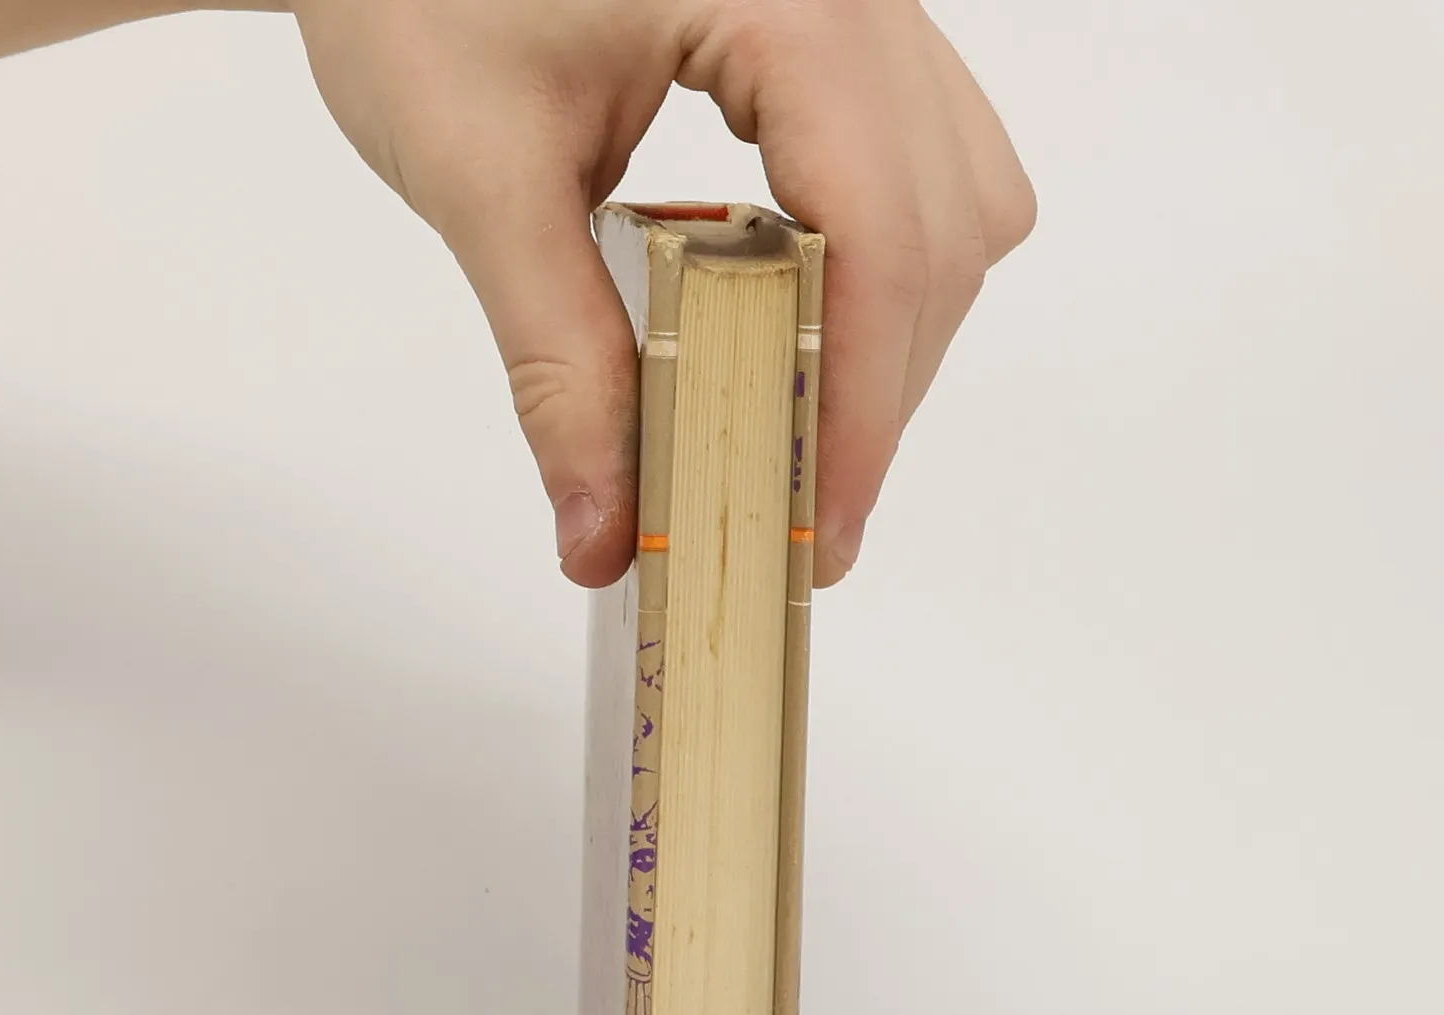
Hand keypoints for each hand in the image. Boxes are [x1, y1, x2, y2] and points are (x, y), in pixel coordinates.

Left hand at [289, 0, 1034, 586]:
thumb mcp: (480, 178)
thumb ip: (557, 366)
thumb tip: (604, 535)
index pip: (880, 231)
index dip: (862, 402)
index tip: (824, 530)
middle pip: (943, 228)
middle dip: (879, 388)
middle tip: (805, 514)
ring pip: (963, 196)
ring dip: (898, 330)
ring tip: (802, 427)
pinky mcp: (845, 21)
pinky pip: (930, 156)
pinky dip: (888, 262)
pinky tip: (804, 320)